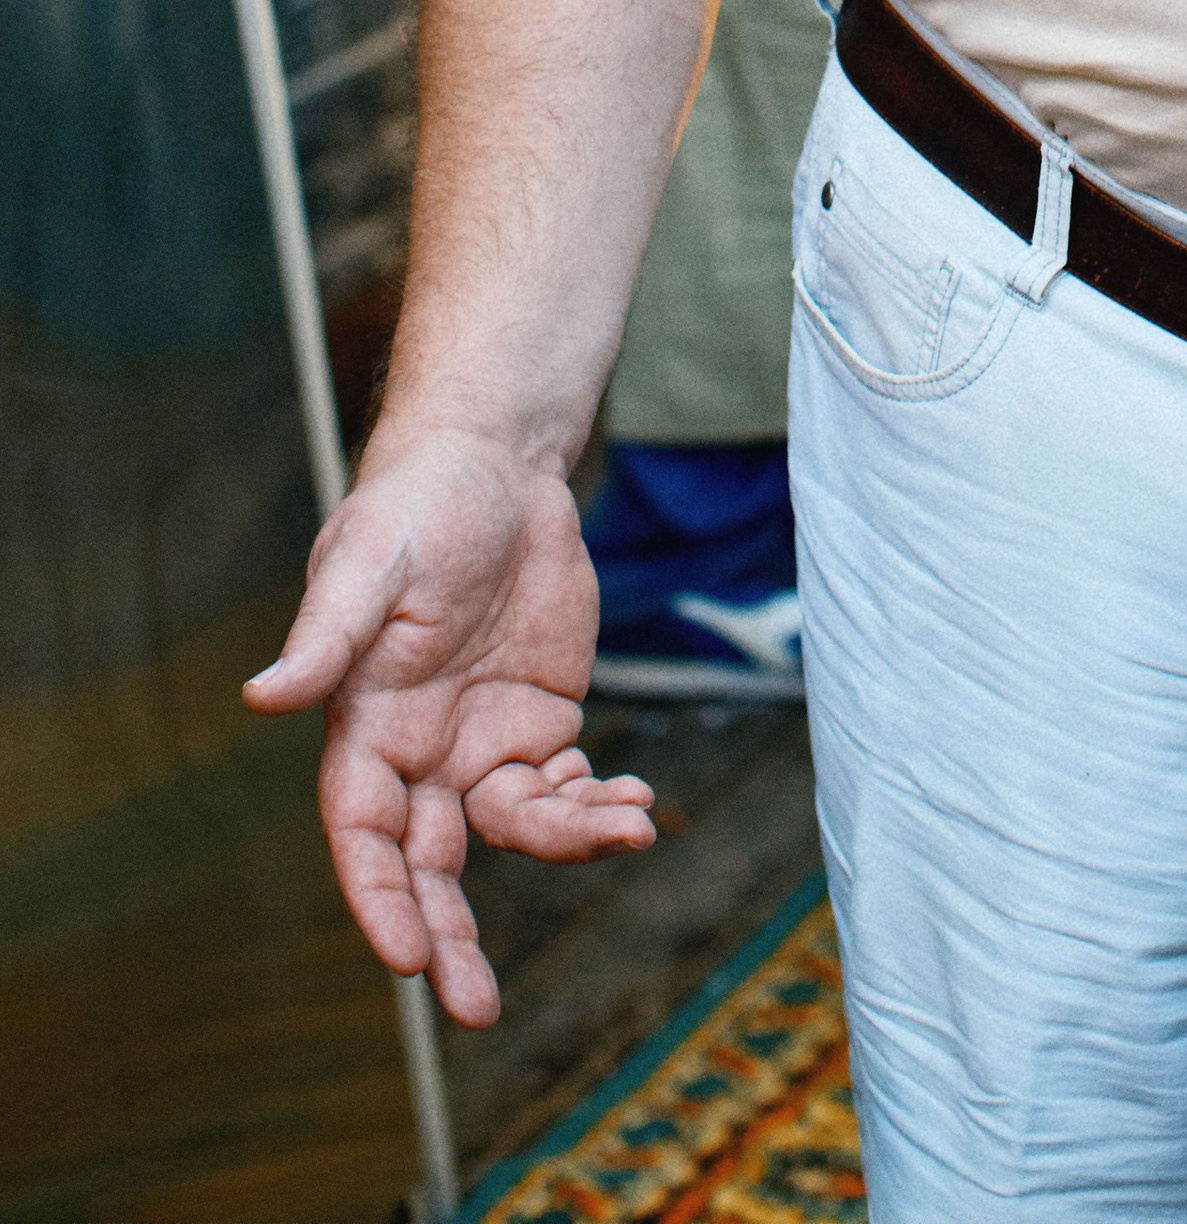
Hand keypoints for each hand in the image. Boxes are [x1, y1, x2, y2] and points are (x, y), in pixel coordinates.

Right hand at [244, 424, 656, 1025]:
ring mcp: (482, 742)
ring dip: (564, 844)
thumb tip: (261, 698)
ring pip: (513, 830)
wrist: (497, 466)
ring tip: (627, 829)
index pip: (363, 837)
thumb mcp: (368, 563)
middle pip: (428, 867)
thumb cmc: (417, 507)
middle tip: (477, 1010)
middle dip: (451, 940)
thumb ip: (328, 637)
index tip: (408, 960)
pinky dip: (597, 806)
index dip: (380, 901)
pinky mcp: (541, 720)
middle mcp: (419, 753)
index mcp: (365, 728)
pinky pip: (563, 788)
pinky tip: (635, 801)